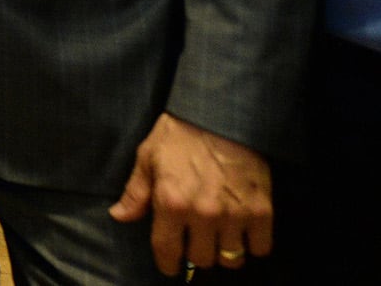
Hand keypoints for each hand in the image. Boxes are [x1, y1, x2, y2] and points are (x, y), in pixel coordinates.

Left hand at [109, 112, 272, 272]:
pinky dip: (253, 244)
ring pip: (231, 259)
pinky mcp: (262, 209)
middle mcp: (202, 214)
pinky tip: (244, 231)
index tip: (170, 265)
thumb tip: (119, 216)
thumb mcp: (148, 157)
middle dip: (196, 253)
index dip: (167, 264)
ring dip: (225, 252)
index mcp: (171, 202)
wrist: (221, 114)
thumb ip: (135, 193)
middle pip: (202, 259)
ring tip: (220, 237)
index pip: (167, 251)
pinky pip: (261, 247)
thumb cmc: (179, 134)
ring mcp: (234, 214)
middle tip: (196, 239)